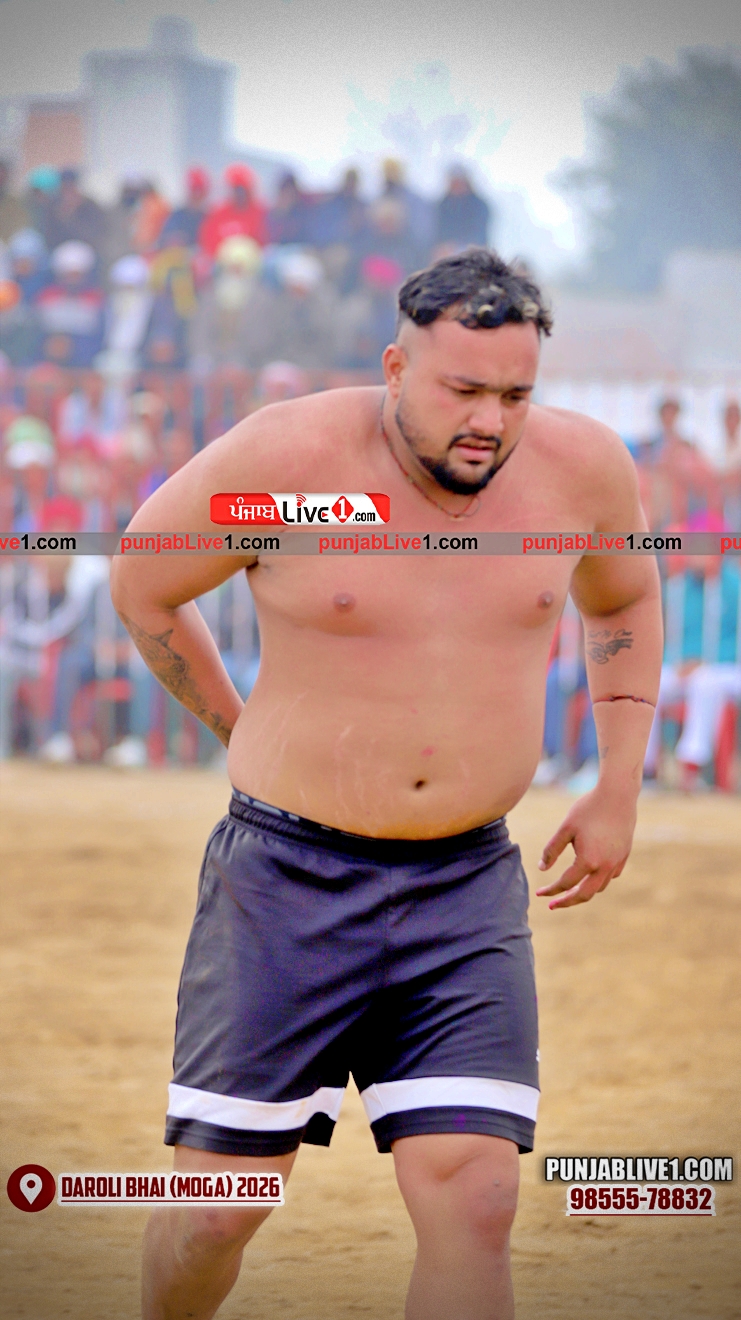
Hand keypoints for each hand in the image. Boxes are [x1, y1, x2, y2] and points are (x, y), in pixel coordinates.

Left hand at [535, 785, 636, 909]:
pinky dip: (598, 881)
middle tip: (552, 905)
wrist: (618, 795)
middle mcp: (605, 867)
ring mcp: (617, 863)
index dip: (551, 890)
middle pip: (584, 895)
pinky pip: (610, 877)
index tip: (539, 893)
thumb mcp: (565, 828)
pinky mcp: (624, 856)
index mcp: (588, 861)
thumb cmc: (588, 808)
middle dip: (567, 902)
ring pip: (599, 888)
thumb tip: (542, 869)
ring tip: (569, 891)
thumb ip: (552, 850)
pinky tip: (589, 875)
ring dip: (583, 892)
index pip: (565, 883)